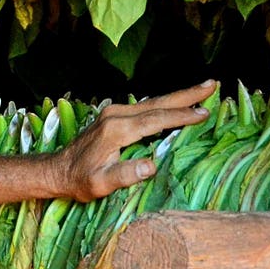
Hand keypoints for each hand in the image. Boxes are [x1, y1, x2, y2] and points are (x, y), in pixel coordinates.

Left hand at [50, 80, 217, 201]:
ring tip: (202, 90)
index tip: (204, 113)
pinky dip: (164, 103)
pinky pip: (145, 107)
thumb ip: (124, 175)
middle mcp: (116, 115)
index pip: (157, 120)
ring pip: (153, 102)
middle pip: (158, 103)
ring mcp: (113, 112)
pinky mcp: (113, 115)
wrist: (57, 170)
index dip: (182, 116)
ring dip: (178, 96)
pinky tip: (176, 103)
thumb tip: (151, 166)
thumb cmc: (79, 180)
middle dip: (187, 95)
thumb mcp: (99, 184)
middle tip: (212, 85)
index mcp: (117, 130)